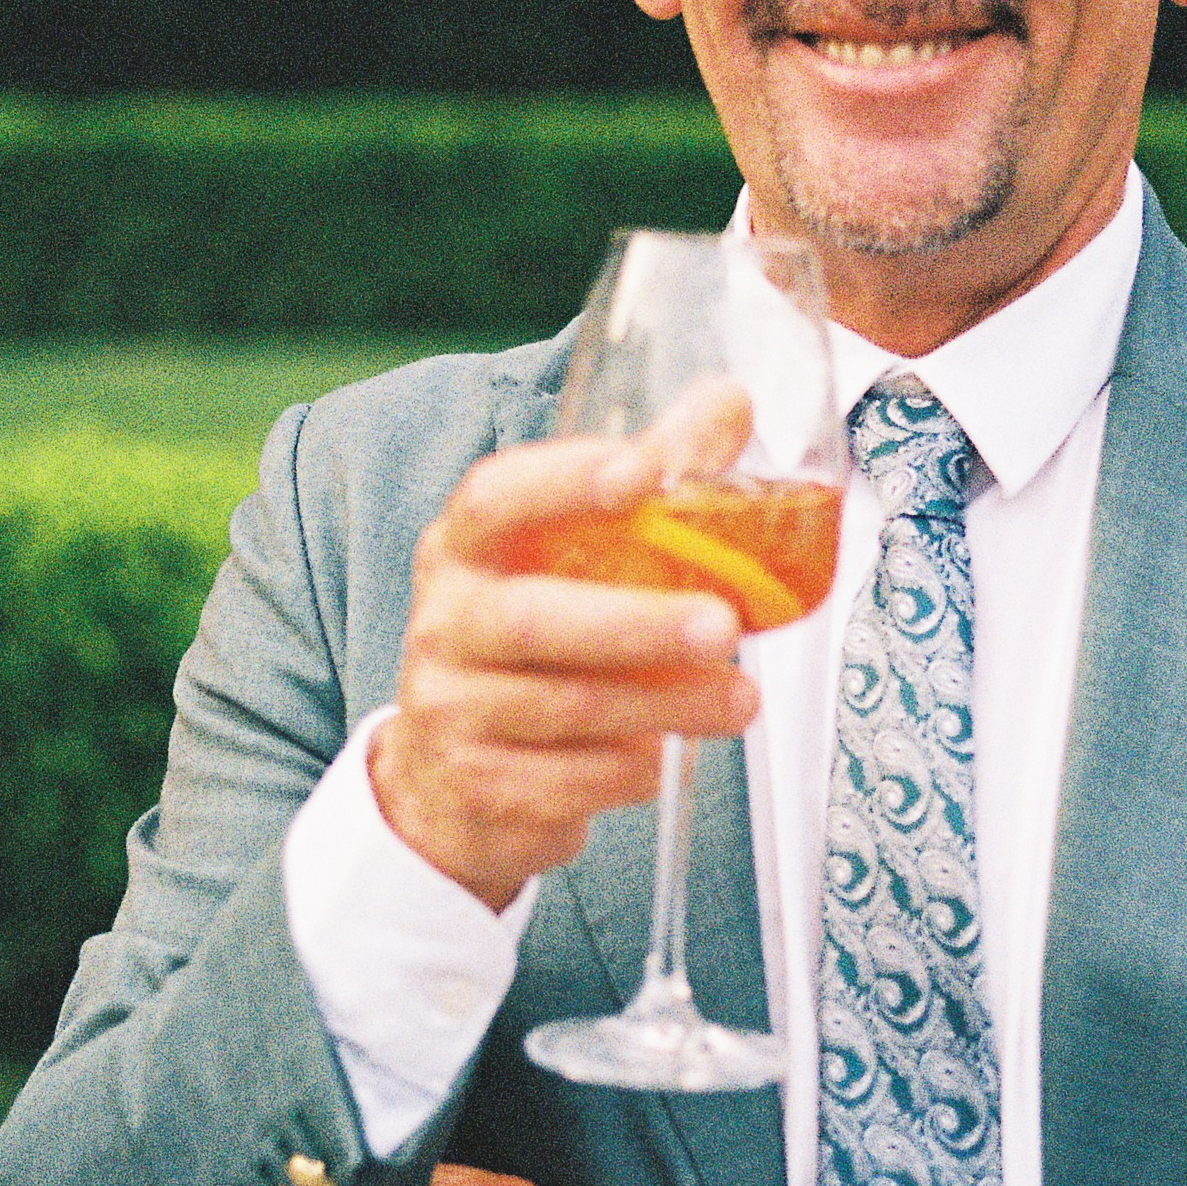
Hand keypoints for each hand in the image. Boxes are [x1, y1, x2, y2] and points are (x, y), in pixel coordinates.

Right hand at [367, 388, 757, 913]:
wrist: (454, 779)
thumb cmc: (537, 642)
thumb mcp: (572, 559)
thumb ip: (649, 479)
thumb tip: (729, 401)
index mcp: (465, 548)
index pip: (495, 498)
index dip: (565, 479)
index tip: (642, 469)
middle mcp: (445, 622)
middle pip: (532, 618)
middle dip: (635, 623)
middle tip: (724, 624)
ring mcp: (451, 707)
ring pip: (564, 708)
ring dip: (665, 705)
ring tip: (741, 699)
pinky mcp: (479, 783)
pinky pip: (566, 780)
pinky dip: (629, 769)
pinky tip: (669, 756)